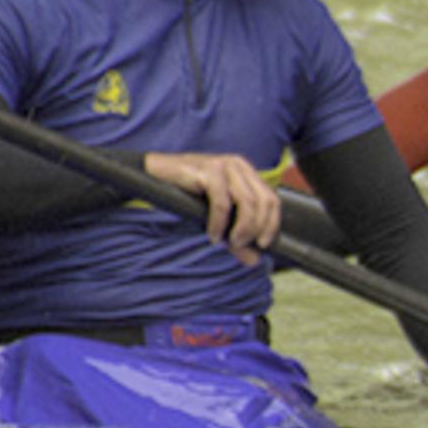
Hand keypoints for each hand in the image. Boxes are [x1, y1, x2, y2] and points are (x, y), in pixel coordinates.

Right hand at [144, 151, 284, 256]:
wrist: (154, 174)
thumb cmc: (187, 194)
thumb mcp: (217, 217)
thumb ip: (236, 237)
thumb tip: (254, 261)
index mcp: (246, 172)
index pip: (273, 199)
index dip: (272, 224)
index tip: (263, 245)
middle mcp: (238, 165)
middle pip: (264, 201)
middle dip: (257, 228)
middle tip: (242, 246)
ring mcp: (224, 166)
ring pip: (247, 202)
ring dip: (241, 228)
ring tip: (229, 242)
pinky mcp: (208, 171)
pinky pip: (222, 203)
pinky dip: (219, 223)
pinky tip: (212, 235)